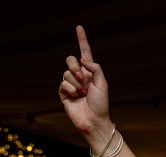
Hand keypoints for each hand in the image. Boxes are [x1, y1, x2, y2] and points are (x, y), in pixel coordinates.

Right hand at [59, 26, 113, 148]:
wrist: (93, 121)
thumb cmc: (101, 104)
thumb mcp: (102, 84)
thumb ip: (95, 68)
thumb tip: (84, 60)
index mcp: (91, 73)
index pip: (85, 53)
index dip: (82, 40)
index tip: (79, 27)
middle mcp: (80, 77)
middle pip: (70, 60)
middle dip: (74, 67)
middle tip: (82, 78)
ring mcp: (71, 85)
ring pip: (66, 73)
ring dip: (75, 82)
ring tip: (82, 92)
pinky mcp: (64, 93)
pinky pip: (62, 84)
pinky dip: (70, 89)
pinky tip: (75, 97)